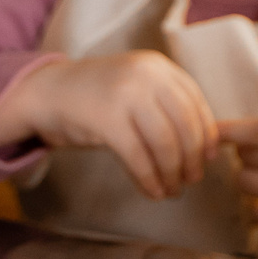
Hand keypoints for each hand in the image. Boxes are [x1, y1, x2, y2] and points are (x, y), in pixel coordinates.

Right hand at [0, 51, 216, 199]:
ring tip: (172, 190)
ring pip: (164, 143)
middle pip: (185, 124)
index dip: (207, 133)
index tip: (210, 157)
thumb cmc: (98, 96)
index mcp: (158, 66)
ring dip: (172, 173)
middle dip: (193, 158)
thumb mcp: (136, 87)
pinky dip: (149, 179)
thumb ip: (165, 104)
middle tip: (192, 180)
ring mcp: (126, 96)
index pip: (195, 102)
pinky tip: (152, 192)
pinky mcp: (106, 120)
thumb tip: (204, 144)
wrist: (46, 93)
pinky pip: (138, 157)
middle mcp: (146, 76)